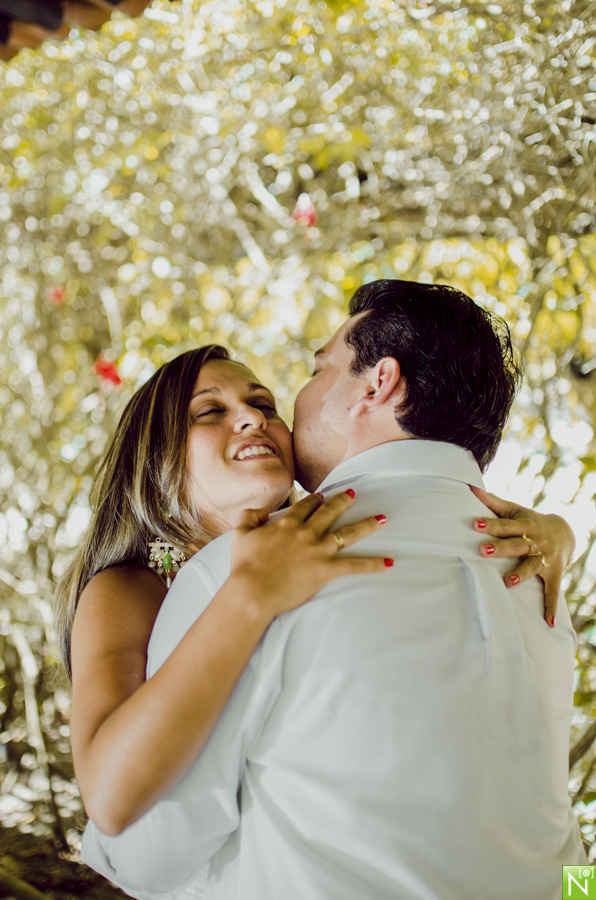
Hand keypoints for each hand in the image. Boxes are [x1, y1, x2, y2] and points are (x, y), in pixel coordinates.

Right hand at [230, 490, 391, 620]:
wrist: (252, 590)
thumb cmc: (244, 565)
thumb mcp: (240, 534)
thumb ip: (249, 516)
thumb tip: (262, 510)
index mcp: (287, 524)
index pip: (305, 506)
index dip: (314, 500)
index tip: (321, 496)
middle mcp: (306, 532)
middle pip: (329, 512)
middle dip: (343, 501)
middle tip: (354, 493)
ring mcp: (318, 550)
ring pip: (348, 534)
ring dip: (367, 525)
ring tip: (382, 519)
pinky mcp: (326, 569)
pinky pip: (355, 565)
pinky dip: (373, 564)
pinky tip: (390, 562)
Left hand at [470, 485, 574, 626]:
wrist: (565, 532)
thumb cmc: (530, 521)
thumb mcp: (514, 509)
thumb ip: (491, 501)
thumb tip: (469, 486)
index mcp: (524, 526)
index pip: (505, 524)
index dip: (490, 524)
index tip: (474, 523)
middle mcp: (535, 542)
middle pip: (516, 545)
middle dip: (500, 548)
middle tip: (482, 549)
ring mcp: (545, 559)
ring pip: (531, 567)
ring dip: (521, 575)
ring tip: (507, 583)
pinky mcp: (553, 574)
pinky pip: (552, 593)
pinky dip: (550, 607)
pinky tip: (548, 623)